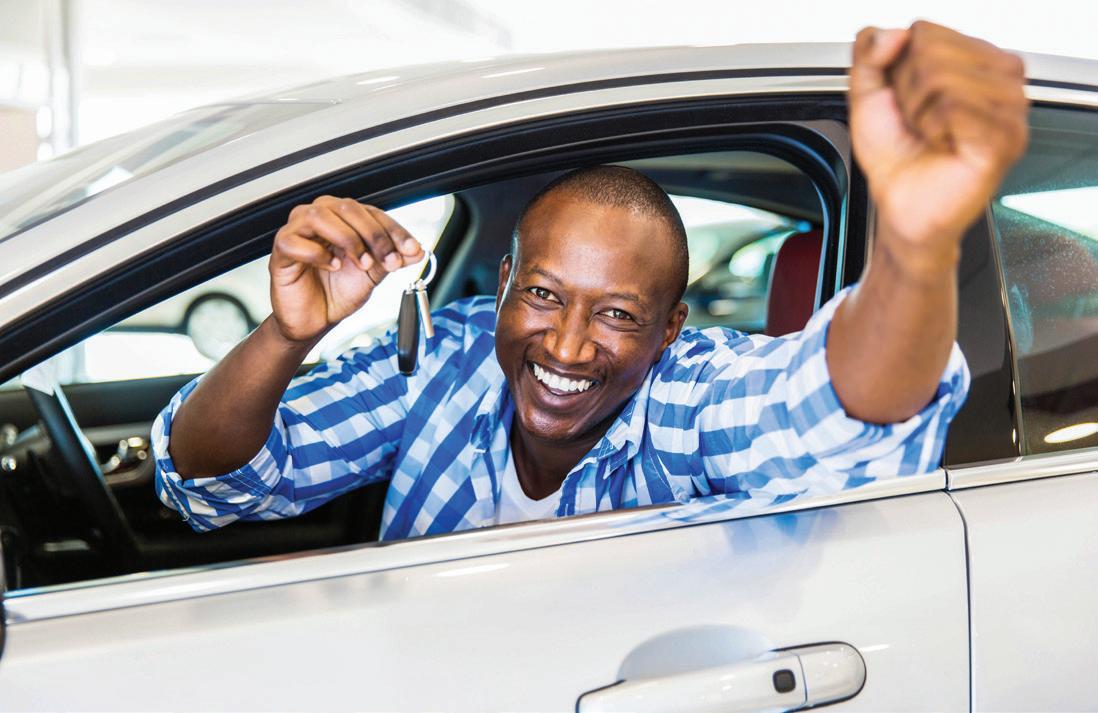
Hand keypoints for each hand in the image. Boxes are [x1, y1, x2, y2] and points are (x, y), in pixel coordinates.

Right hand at [269, 196, 423, 342]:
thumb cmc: (337, 292)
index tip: (411, 249)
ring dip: (348, 239)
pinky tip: (332, 266)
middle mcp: (321, 218)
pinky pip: (295, 240)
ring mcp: (297, 231)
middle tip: (389, 260)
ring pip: (321, 216)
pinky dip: (318, 253)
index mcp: (344, 219)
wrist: (316, 320)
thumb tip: (418, 250)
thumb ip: (393, 259)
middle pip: (348, 208)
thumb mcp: (373, 275)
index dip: (394, 230)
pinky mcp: (281, 249)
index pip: (371, 212)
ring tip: (361, 263)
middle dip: (375, 235)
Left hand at [849, 21, 1028, 274]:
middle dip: (908, 93)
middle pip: (931, 52)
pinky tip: (944, 145)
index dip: (900, 71)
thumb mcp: (868, 96)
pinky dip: (933, 129)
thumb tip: (893, 33)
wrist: (901, 207)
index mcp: (976, 60)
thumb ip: (870, 53)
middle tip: (920, 123)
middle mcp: (1001, 78)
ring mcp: (1009, 107)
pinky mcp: (1005, 137)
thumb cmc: (896, 156)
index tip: (909, 102)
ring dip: (920, 113)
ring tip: (932, 135)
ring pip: (941, 78)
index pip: (924, 31)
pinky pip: (954, 107)